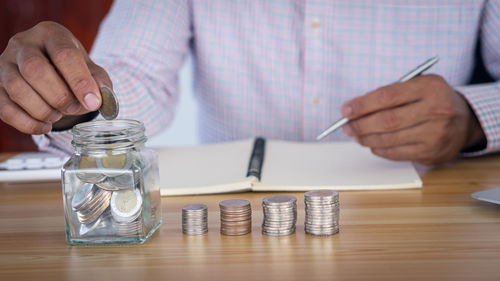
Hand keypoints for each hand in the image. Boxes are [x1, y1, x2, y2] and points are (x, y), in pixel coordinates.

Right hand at [0, 21, 111, 133]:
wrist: (52, 72)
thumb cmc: (73, 71)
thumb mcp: (93, 71)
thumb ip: (100, 83)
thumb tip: (99, 99)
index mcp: (51, 34)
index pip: (64, 54)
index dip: (79, 81)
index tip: (92, 102)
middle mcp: (23, 44)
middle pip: (35, 69)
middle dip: (59, 96)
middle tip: (73, 108)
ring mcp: (5, 64)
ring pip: (17, 88)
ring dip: (43, 109)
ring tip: (58, 114)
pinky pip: (5, 108)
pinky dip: (27, 123)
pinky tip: (45, 126)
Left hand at [341, 74, 485, 165]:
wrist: (464, 121)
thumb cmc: (431, 100)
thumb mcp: (417, 85)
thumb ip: (389, 93)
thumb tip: (353, 109)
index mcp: (430, 87)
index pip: (388, 96)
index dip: (362, 105)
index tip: (345, 110)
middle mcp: (436, 110)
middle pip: (387, 120)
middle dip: (360, 124)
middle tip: (346, 126)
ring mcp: (435, 134)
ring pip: (389, 139)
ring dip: (366, 138)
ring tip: (355, 135)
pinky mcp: (431, 152)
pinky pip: (396, 153)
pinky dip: (378, 149)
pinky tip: (372, 144)